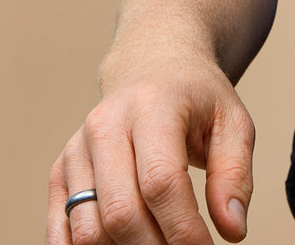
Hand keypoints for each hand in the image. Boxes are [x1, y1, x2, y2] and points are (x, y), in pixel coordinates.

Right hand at [47, 56, 253, 244]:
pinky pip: (62, 230)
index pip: (161, 182)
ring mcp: (76, 151)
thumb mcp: (233, 123)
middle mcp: (105, 127)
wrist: (151, 67)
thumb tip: (233, 230)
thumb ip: (235, 175)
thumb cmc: (197, 98)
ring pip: (89, 229)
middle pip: (121, 212)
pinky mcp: (59, 172)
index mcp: (153, 107)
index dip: (183, 228)